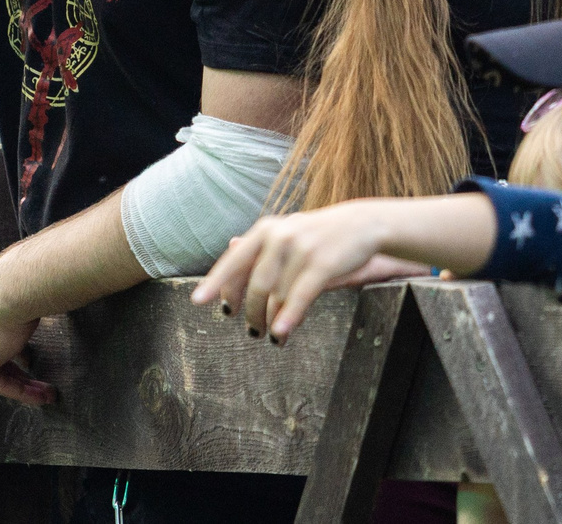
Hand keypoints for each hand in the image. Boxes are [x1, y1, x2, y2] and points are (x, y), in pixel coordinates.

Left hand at [0, 262, 53, 405]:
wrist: (14, 288)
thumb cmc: (26, 284)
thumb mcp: (24, 294)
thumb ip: (24, 306)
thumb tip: (43, 309)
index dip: (13, 346)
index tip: (33, 358)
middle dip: (18, 368)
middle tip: (42, 380)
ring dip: (22, 383)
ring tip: (47, 393)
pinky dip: (20, 391)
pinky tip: (41, 396)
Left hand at [192, 204, 393, 340]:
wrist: (362, 224)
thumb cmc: (318, 235)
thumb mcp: (286, 233)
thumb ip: (260, 244)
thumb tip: (230, 245)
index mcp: (265, 231)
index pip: (234, 261)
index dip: (216, 282)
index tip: (199, 303)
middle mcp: (279, 237)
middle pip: (255, 284)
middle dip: (251, 312)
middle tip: (252, 331)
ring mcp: (301, 248)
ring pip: (277, 294)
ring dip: (272, 321)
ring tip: (273, 337)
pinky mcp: (322, 263)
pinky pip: (300, 295)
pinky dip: (289, 316)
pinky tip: (282, 332)